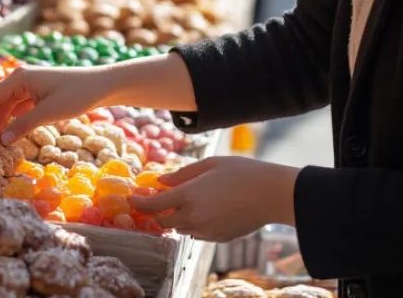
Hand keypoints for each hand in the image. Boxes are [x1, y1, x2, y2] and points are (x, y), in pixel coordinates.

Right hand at [0, 65, 112, 144]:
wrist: (101, 85)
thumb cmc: (77, 95)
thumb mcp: (49, 113)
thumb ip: (23, 126)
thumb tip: (1, 141)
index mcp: (19, 78)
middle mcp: (19, 79)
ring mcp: (26, 86)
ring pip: (2, 104)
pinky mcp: (34, 94)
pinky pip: (14, 106)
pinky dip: (7, 119)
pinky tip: (3, 134)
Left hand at [130, 156, 298, 242]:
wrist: (271, 194)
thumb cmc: (242, 172)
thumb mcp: (210, 164)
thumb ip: (182, 174)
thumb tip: (161, 181)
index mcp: (189, 196)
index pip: (153, 205)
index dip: (139, 203)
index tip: (132, 199)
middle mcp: (194, 217)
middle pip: (163, 222)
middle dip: (158, 213)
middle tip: (160, 201)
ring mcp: (206, 230)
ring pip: (181, 229)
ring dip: (177, 219)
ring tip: (187, 203)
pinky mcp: (218, 238)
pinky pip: (197, 234)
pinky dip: (194, 225)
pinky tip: (206, 211)